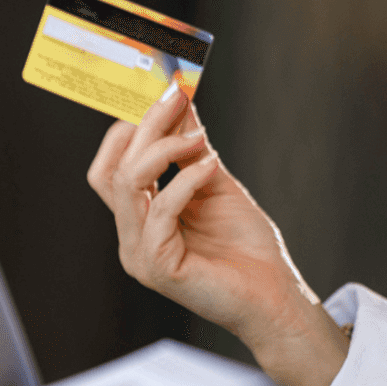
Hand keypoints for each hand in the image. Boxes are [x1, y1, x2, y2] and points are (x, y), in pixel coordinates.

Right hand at [87, 87, 347, 385]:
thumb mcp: (216, 185)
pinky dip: (184, 181)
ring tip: (199, 137)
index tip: (162, 92)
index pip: (112, 166)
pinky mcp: (157, 267)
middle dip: (144, 127)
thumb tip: (179, 106)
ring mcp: (139, 253)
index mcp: (141, 218)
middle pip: (113, 169)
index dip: (130, 127)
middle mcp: (132, 236)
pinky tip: (209, 167)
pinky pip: (158, 211)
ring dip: (163, 149)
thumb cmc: (248, 247)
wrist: (274, 294)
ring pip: (126, 185)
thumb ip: (192, 151)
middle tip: (175, 97)